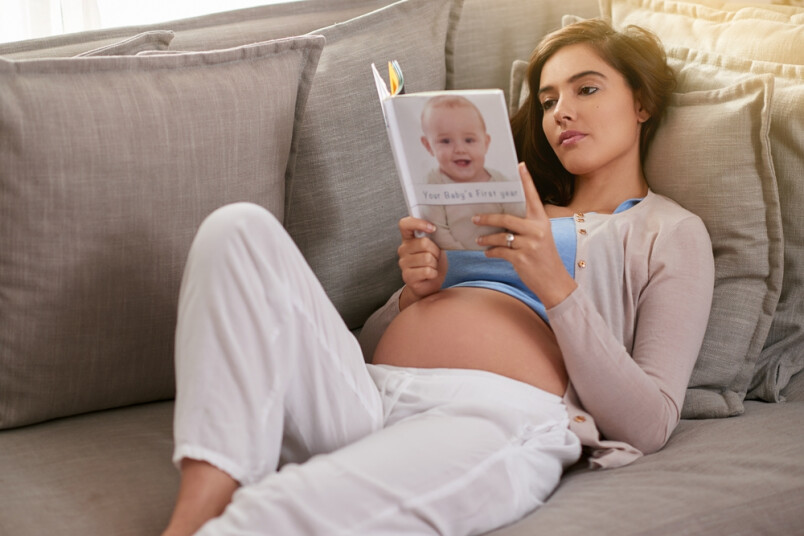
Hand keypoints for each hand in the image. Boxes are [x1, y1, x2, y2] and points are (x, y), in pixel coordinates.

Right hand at [397, 216, 447, 308]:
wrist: (430, 283)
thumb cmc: (433, 262)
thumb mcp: (435, 246)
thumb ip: (432, 237)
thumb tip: (438, 229)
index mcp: (408, 238)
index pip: (405, 224)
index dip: (418, 223)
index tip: (432, 228)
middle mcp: (403, 249)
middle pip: (424, 243)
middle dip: (436, 251)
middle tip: (435, 257)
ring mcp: (403, 263)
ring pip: (427, 258)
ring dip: (435, 264)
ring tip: (432, 267)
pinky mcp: (407, 276)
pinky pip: (426, 271)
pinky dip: (433, 273)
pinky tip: (430, 275)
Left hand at [474, 163, 576, 308]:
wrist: (555, 282)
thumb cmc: (545, 258)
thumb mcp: (541, 238)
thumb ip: (527, 227)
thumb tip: (503, 220)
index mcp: (542, 221)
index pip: (533, 197)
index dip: (526, 181)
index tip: (520, 166)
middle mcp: (537, 230)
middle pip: (506, 218)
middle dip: (487, 218)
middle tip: (474, 218)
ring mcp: (530, 244)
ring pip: (501, 237)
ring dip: (486, 239)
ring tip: (479, 240)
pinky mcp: (522, 259)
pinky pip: (500, 251)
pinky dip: (491, 252)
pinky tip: (487, 252)